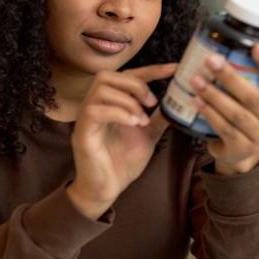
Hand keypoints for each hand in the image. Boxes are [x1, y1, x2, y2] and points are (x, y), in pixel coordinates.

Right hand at [67, 63, 176, 218]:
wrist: (107, 189)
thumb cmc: (122, 162)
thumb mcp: (148, 135)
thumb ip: (158, 117)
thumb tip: (177, 103)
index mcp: (110, 103)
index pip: (128, 76)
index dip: (151, 70)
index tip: (174, 69)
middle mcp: (95, 105)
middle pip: (107, 75)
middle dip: (134, 84)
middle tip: (151, 102)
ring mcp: (86, 118)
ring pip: (101, 89)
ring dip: (128, 100)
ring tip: (143, 119)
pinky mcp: (82, 132)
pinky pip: (95, 110)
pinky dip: (119, 113)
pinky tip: (134, 124)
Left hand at [190, 42, 258, 174]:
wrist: (239, 150)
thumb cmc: (245, 113)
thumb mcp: (253, 95)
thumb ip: (248, 75)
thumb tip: (225, 41)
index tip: (256, 45)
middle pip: (252, 97)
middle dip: (230, 77)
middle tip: (211, 60)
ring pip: (236, 113)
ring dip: (214, 95)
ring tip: (196, 80)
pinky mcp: (242, 148)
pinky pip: (224, 128)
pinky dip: (209, 113)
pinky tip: (197, 101)